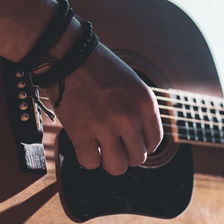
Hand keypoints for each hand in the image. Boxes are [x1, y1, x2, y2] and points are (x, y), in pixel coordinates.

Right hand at [41, 43, 162, 175]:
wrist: (69, 56)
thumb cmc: (98, 67)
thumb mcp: (131, 84)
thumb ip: (138, 110)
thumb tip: (138, 139)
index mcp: (145, 104)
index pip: (154, 141)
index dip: (142, 145)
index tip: (130, 142)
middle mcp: (129, 118)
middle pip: (137, 158)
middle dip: (126, 154)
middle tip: (114, 145)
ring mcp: (106, 127)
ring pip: (117, 167)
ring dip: (109, 161)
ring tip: (101, 149)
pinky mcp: (81, 133)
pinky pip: (90, 163)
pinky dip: (88, 158)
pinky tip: (85, 145)